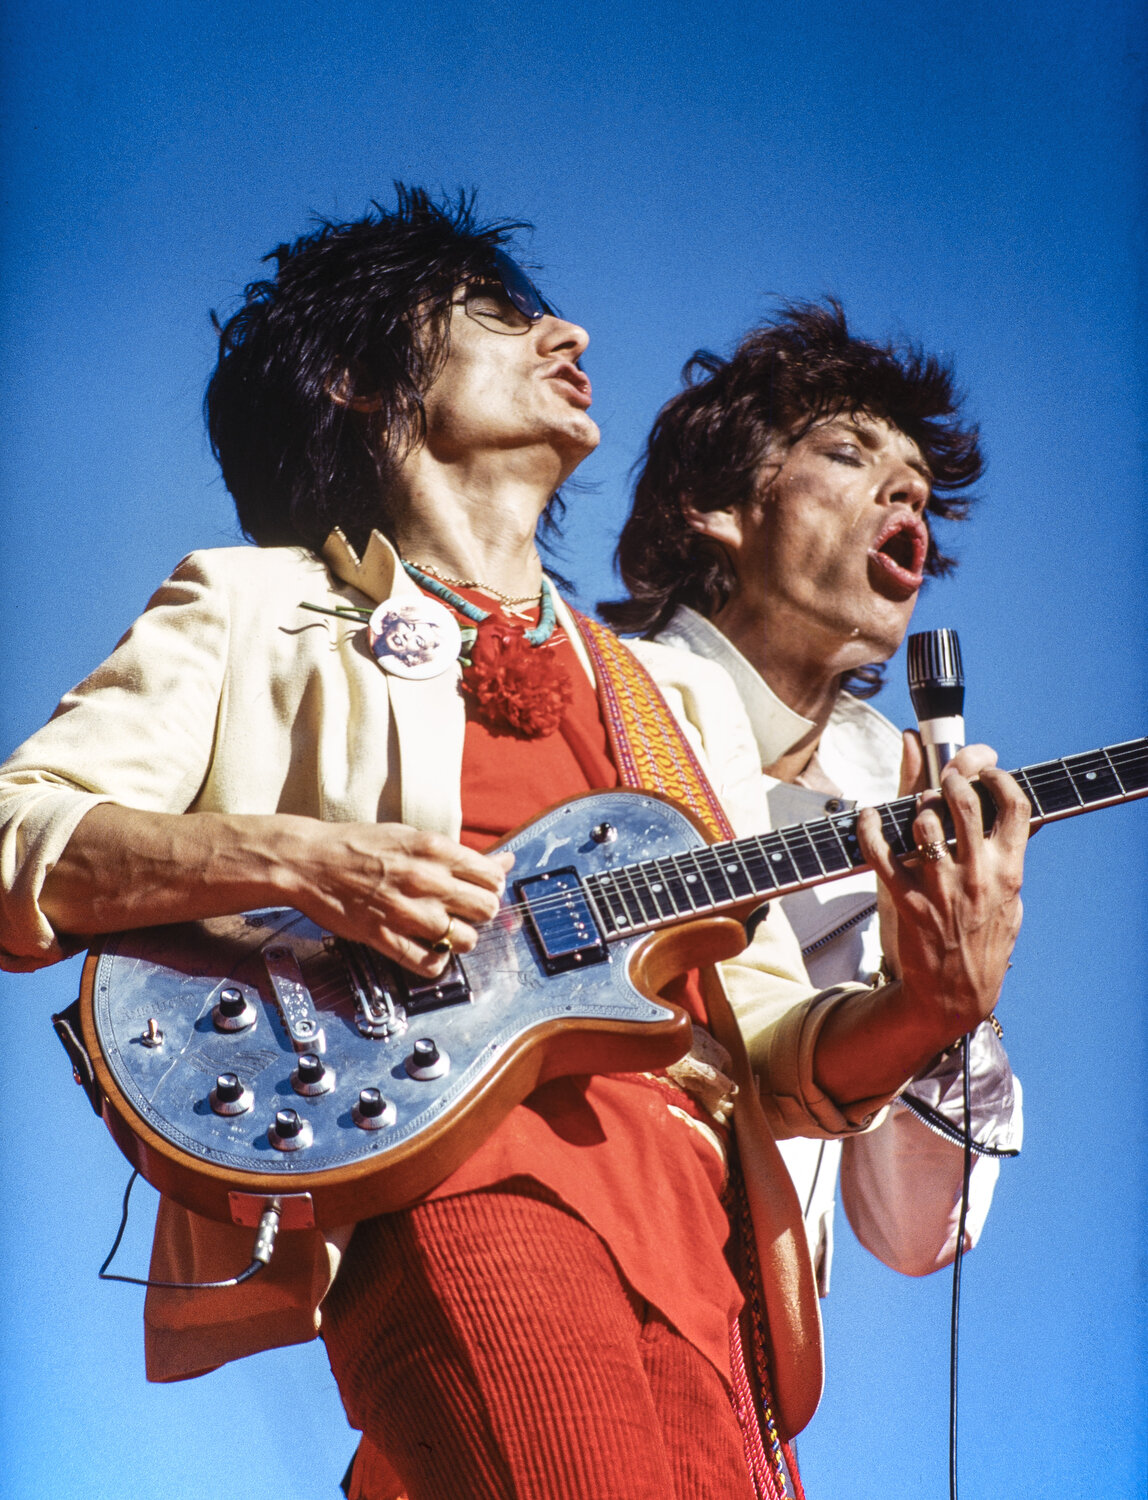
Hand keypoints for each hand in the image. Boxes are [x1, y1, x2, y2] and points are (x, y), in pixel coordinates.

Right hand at [288, 821, 513, 977]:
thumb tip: (503, 862)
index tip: (481, 889)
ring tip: (445, 931)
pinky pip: (430, 964)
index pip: (491, 877)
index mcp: (433, 849)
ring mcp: (405, 911)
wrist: (309, 861)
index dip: (491, 886)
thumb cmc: (359, 845)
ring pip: (465, 940)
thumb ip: (458, 854)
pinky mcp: (384, 937)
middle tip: (464, 911)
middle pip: (485, 909)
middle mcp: (424, 880)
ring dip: (459, 939)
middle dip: (480, 912)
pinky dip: (436, 963)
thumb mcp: (412, 836)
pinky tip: (428, 951)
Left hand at [875, 732, 1005, 976]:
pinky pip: (881, 853)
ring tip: (918, 805)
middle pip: (965, 801)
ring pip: (925, 821)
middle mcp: (976, 875)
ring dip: (918, 804)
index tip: (988, 770)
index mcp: (1009, 872)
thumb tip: (1023, 818)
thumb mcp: (1011, 902)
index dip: (1000, 778)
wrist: (955, 995)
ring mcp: (941, 887)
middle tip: (946, 777)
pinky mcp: (907, 901)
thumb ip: (1011, 858)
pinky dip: (869, 828)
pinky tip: (867, 816)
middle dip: (953, 777)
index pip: (1015, 807)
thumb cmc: (984, 944)